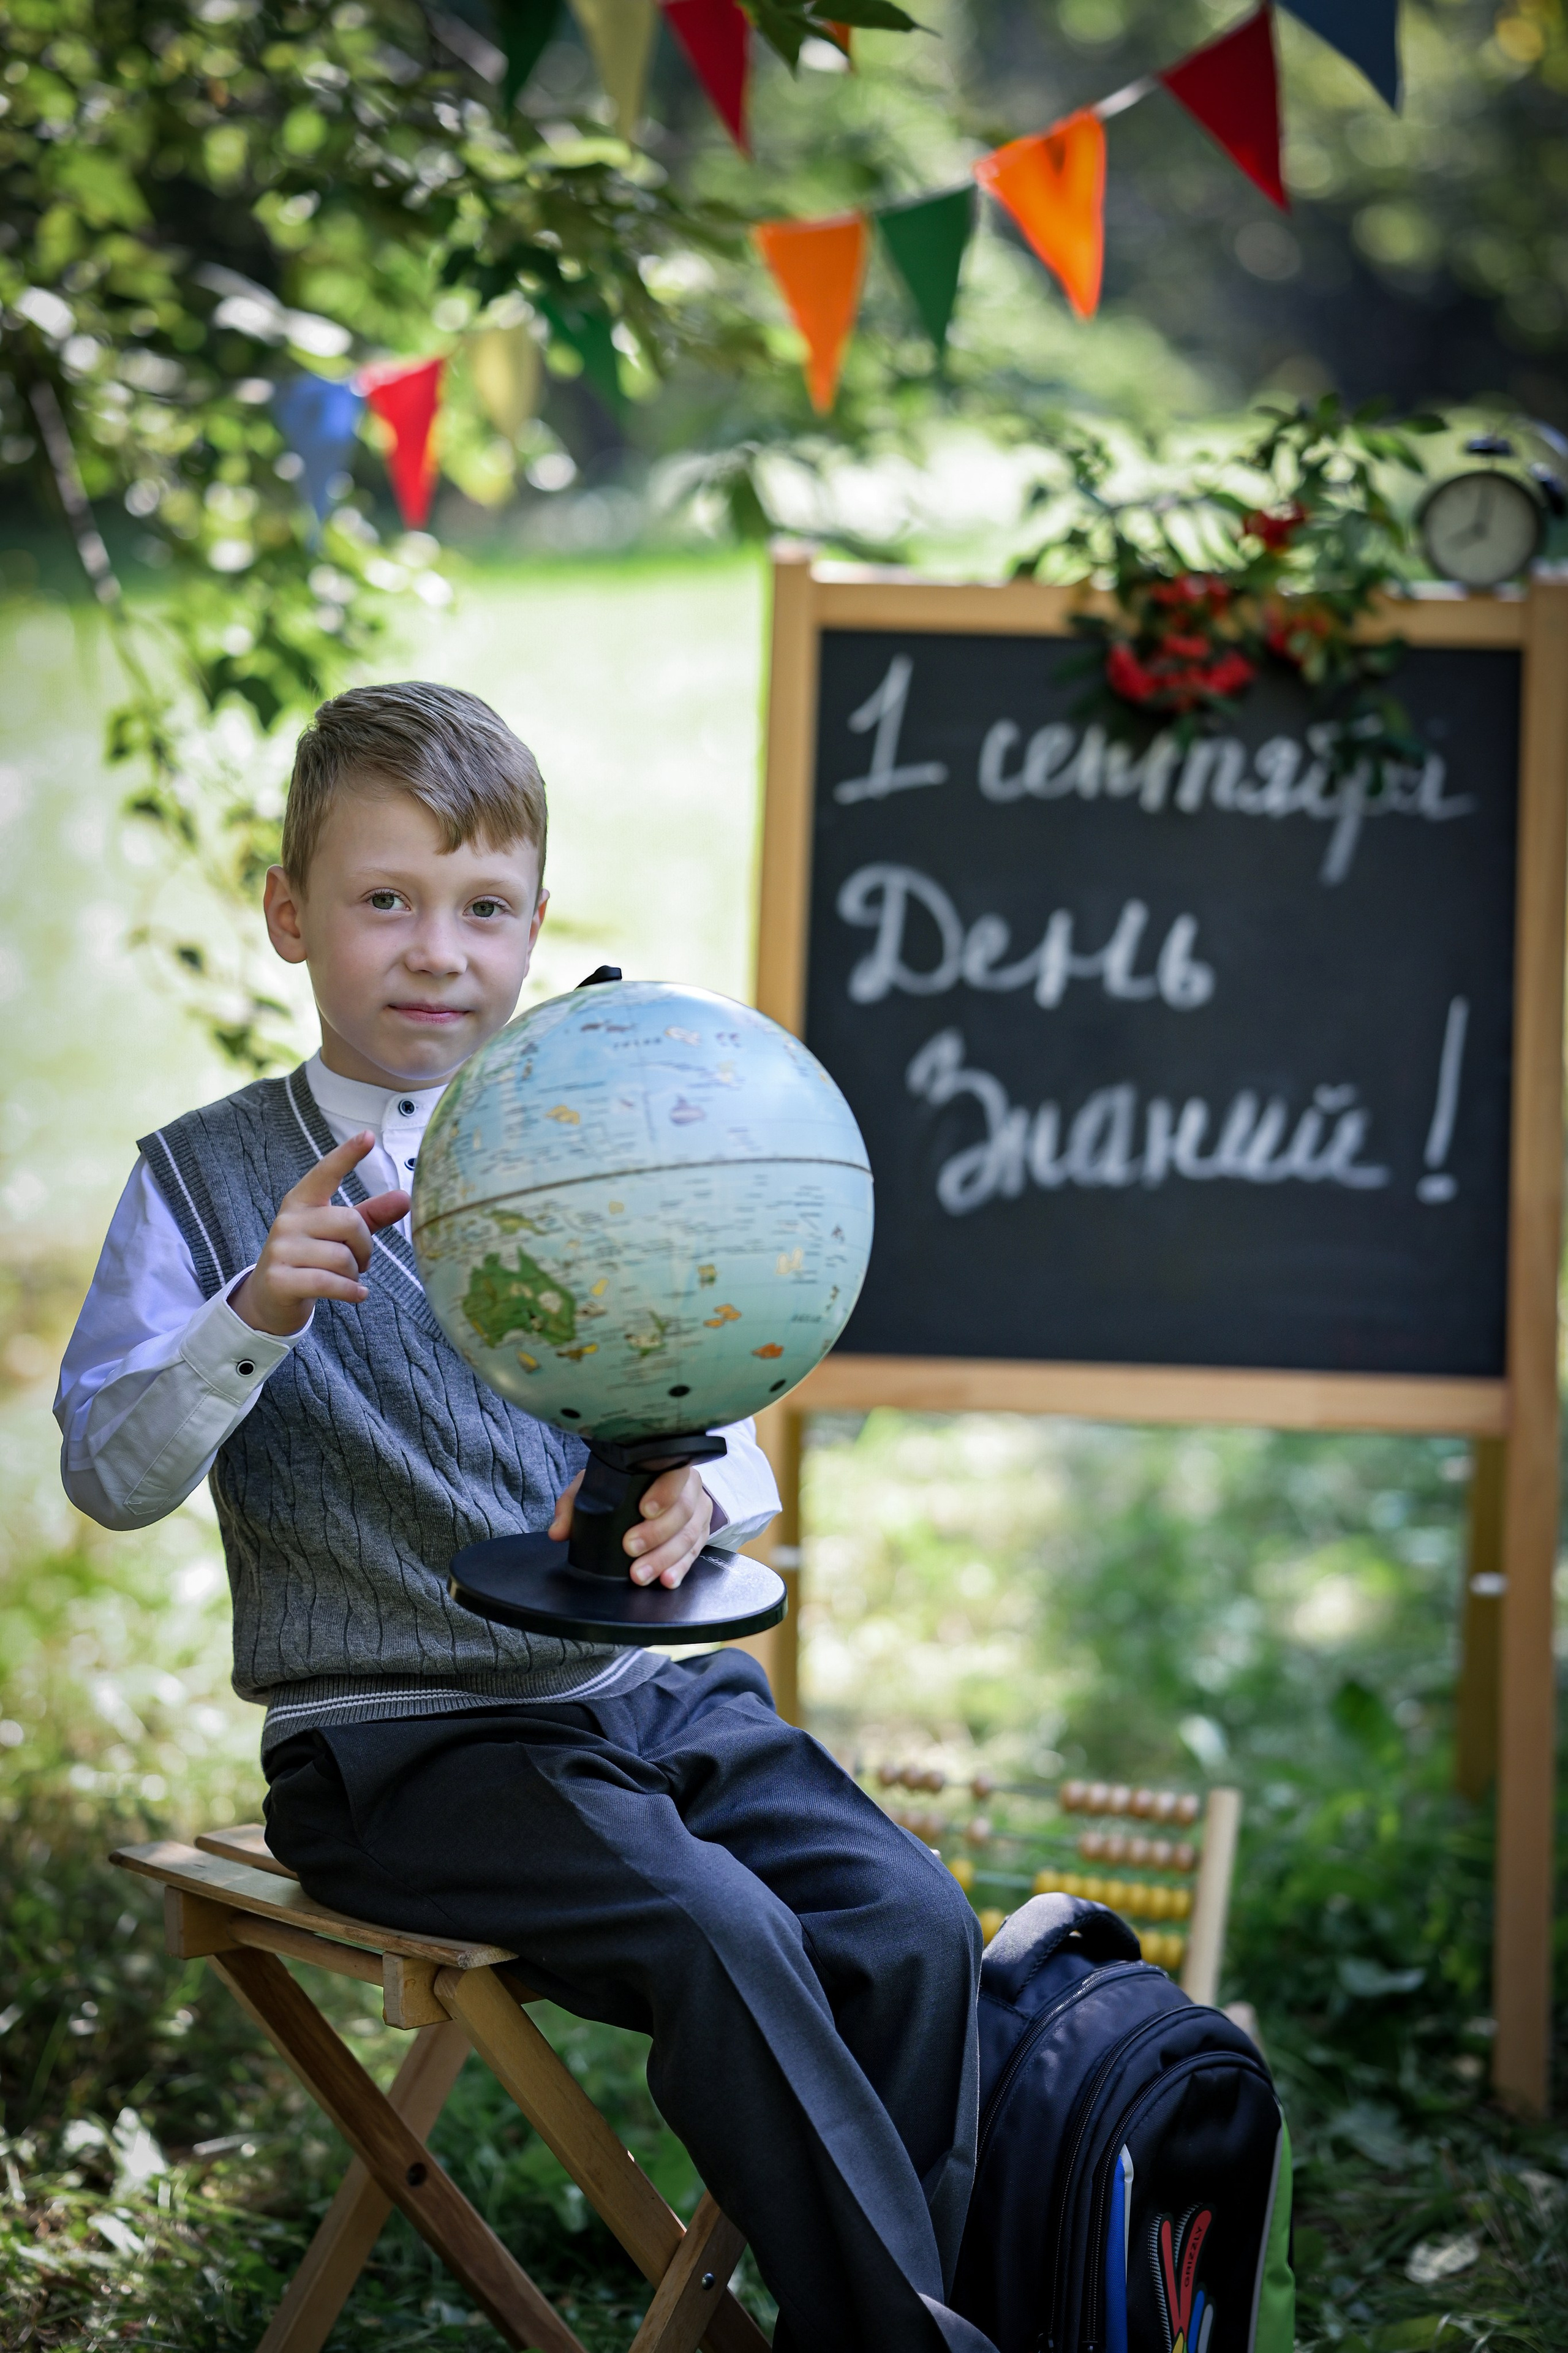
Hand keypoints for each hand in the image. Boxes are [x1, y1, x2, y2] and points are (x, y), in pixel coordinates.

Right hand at [231, 1132, 410, 1336]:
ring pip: (342, 1257)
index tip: (369, 1137)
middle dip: (365, 1247)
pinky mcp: (280, 1279)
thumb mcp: (338, 1235)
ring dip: (354, 1273)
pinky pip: (330, 1282)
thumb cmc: (311, 1260)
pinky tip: (356, 1295)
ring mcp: (281, 1250)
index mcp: (302, 1201)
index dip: (347, 1155)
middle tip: (360, 1262)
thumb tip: (405, 1198)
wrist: (270, 1299)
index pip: (325, 1173)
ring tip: (346, 1278)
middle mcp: (288, 1220)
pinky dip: (350, 1292)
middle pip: (349, 1222)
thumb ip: (370, 1215)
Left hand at [549, 1464, 712, 1587]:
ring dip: (665, 1558)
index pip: (674, 1474)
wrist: (648, 1490)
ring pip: (690, 1536)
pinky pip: (695, 1553)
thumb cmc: (622, 1485)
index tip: (644, 1510)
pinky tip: (666, 1580)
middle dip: (657, 1534)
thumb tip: (558, 1531)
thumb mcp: (597, 1484)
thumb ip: (574, 1504)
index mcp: (667, 1466)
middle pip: (683, 1511)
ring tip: (641, 1574)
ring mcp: (699, 1511)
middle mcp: (689, 1487)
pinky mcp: (701, 1534)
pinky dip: (680, 1568)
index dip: (664, 1493)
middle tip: (631, 1548)